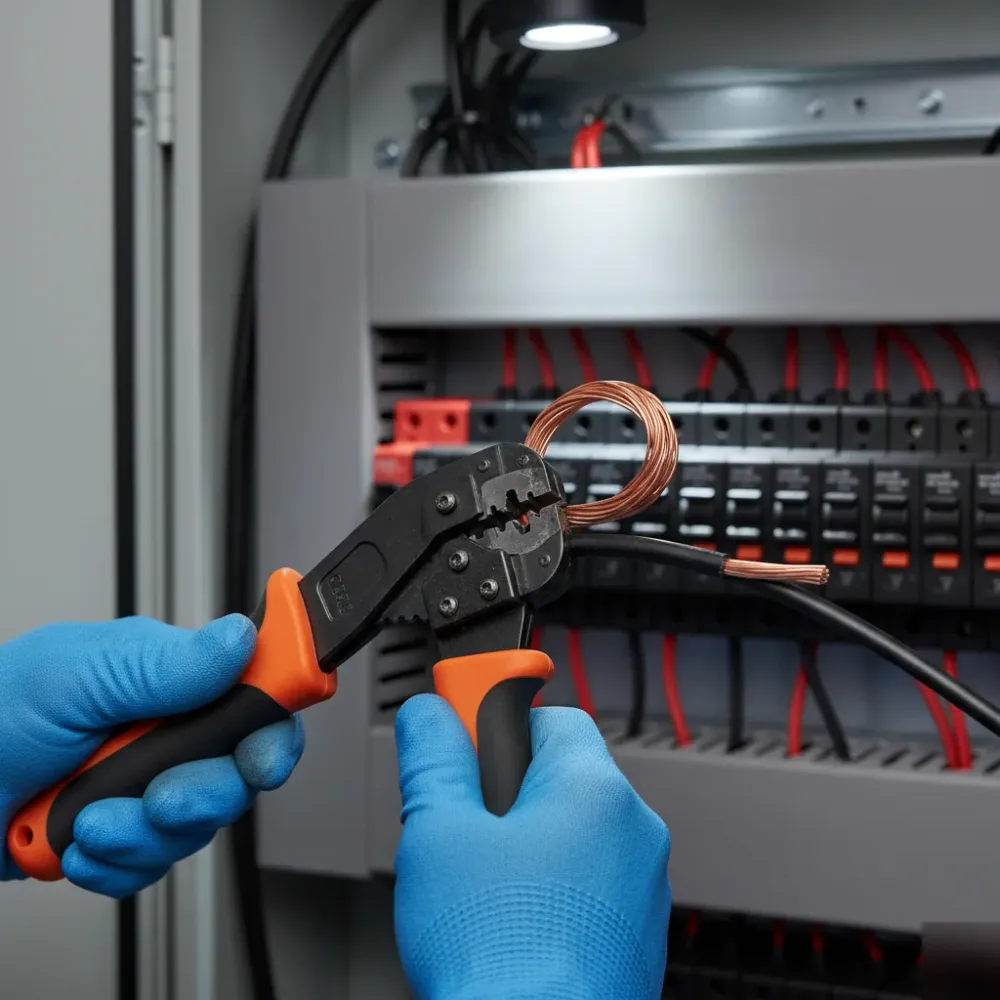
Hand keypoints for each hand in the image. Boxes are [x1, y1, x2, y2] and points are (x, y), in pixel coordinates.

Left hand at [0, 614, 303, 896]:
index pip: (256, 696)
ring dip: (142, 833)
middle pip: (237, 774)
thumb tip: (241, 639)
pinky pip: (151, 864)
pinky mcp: (124, 833)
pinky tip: (78, 842)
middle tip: (162, 795)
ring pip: (195, 827)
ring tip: (91, 819)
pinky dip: (113, 862)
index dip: (275, 727)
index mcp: (172, 679)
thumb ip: (166, 663)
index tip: (267, 755)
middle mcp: (168, 732)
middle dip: (201, 795)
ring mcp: (145, 784)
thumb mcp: (78, 674)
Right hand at [394, 696, 670, 999]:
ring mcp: (641, 887)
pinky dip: (552, 888)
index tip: (461, 729)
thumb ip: (433, 757)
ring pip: (571, 832)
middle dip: (504, 789)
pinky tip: (511, 921)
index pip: (547, 713)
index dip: (493, 722)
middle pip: (558, 774)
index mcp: (594, 790)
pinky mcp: (636, 934)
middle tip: (459, 822)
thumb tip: (427, 713)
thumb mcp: (438, 832)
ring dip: (526, 842)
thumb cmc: (499, 955)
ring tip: (480, 885)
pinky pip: (588, 882)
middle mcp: (633, 831)